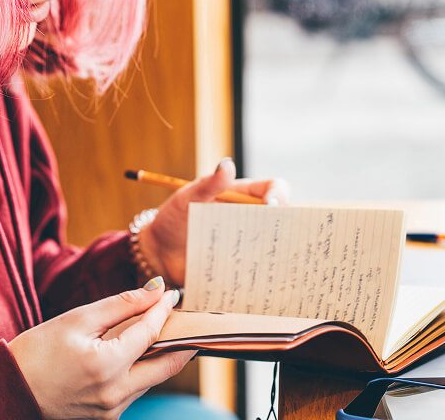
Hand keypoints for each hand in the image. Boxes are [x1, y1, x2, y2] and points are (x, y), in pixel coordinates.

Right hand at [8, 281, 193, 419]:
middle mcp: (115, 394)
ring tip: (167, 330)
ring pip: (153, 379)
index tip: (172, 294)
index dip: (163, 310)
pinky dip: (143, 370)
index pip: (150, 333)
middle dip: (183, 340)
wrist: (4, 394)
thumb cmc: (35, 354)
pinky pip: (135, 391)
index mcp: (107, 367)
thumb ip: (121, 305)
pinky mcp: (106, 418)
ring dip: (164, 355)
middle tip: (189, 319)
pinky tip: (141, 353)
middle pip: (168, 365)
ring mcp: (112, 411)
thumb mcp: (76, 320)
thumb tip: (155, 289)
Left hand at [141, 157, 288, 284]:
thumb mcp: (186, 199)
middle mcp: (250, 218)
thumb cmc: (172, 218)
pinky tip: (256, 278)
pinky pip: (258, 268)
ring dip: (274, 252)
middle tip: (275, 237)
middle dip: (285, 226)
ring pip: (273, 245)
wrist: (159, 252)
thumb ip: (207, 184)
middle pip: (282, 218)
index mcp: (242, 195)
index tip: (271, 206)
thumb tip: (227, 165)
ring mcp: (247, 242)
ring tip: (268, 259)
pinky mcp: (241, 265)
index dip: (279, 195)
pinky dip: (261, 273)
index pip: (274, 188)